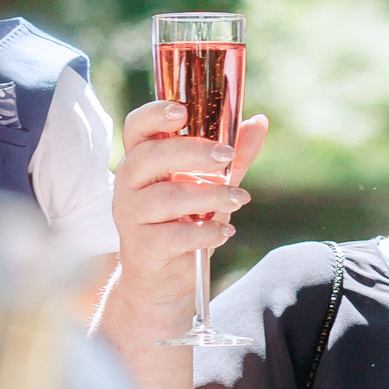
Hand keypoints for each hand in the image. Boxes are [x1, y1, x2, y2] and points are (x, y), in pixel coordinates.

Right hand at [107, 100, 270, 320]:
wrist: (166, 277)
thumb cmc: (186, 221)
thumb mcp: (213, 184)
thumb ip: (234, 156)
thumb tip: (259, 122)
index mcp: (143, 159)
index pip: (137, 127)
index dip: (155, 115)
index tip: (183, 111)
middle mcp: (129, 183)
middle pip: (151, 157)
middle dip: (193, 152)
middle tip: (228, 157)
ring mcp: (130, 215)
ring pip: (166, 198)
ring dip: (209, 196)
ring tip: (240, 199)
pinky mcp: (140, 247)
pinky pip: (173, 236)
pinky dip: (204, 233)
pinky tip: (224, 231)